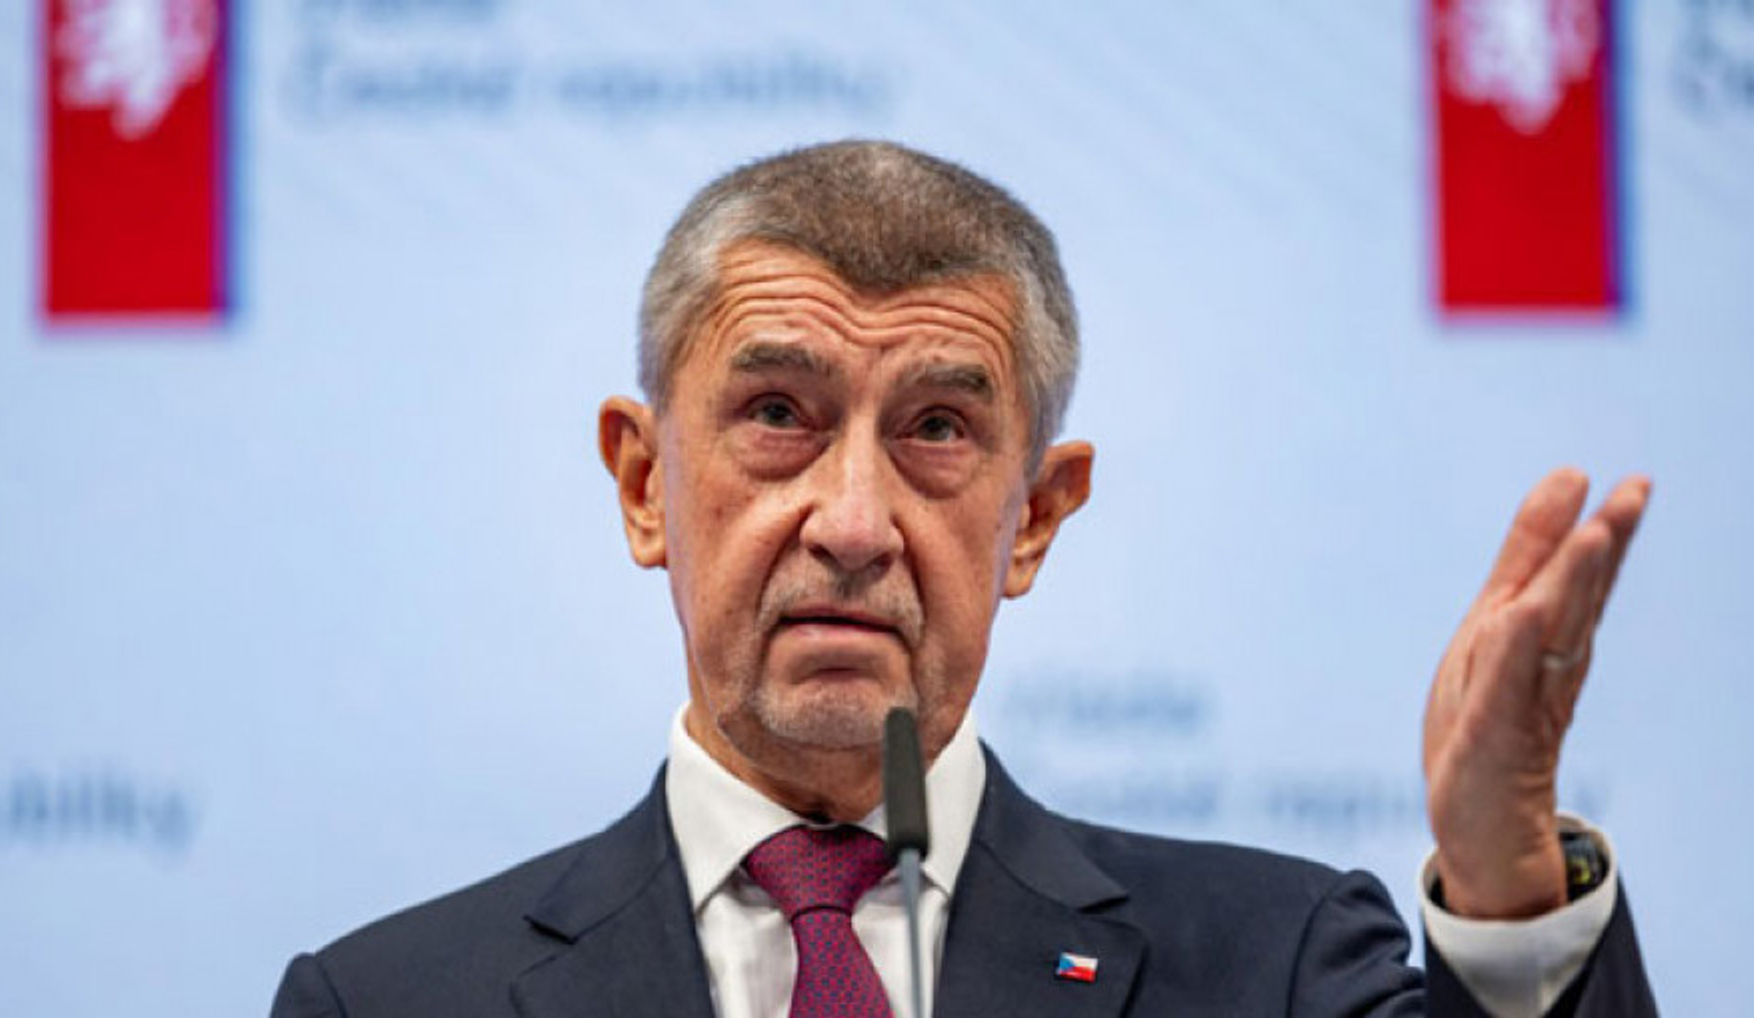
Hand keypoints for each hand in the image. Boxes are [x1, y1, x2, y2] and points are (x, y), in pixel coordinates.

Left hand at [1423, 468, 1650, 917]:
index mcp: (1545, 639)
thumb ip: (1526, 564)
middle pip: (1578, 598)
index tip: (1635, 484)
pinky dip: (1516, 648)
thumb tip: (1564, 490)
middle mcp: (1545, 666)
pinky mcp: (1492, 731)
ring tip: (1594, 533)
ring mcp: (1521, 698)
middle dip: (1603, 545)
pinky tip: (1526, 613)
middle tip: (1636, 493)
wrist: (1484, 824)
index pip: (1580, 579)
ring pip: (1551, 631)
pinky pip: (1506, 685)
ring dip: (1572, 583)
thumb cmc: (1486, 721)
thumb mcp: (1494, 630)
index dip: (1604, 531)